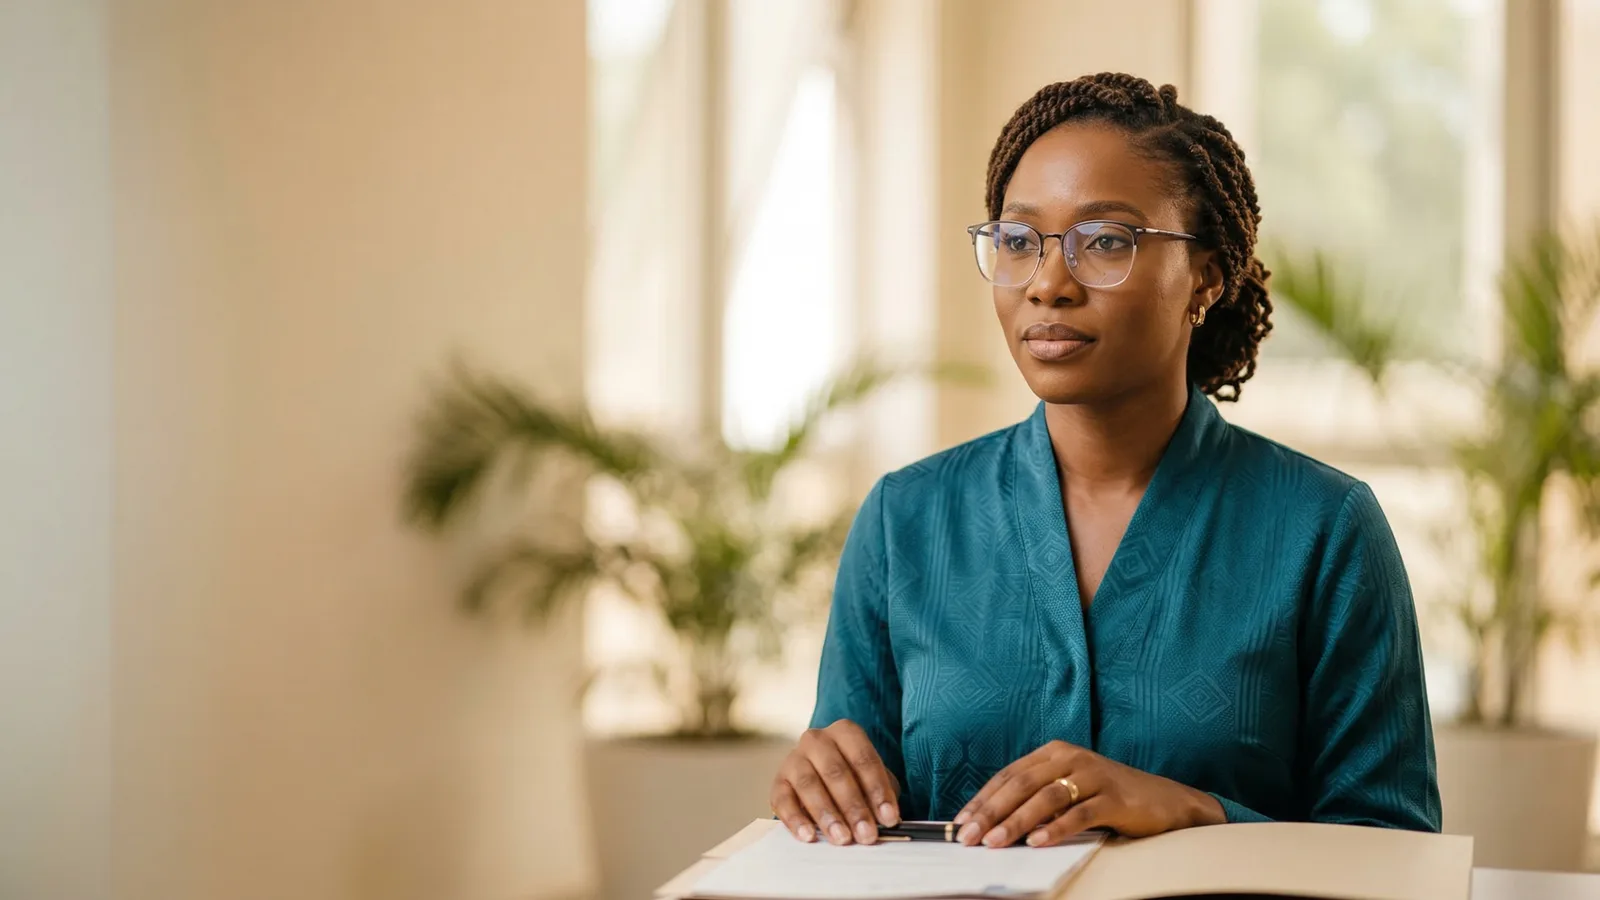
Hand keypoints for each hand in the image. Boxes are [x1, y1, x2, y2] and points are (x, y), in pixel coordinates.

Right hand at [770, 719, 900, 844]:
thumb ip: (879, 796)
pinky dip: (795, 819)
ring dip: (827, 814)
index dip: (878, 790)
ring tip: (841, 838)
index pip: (863, 759)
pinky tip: (809, 836)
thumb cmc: (853, 778)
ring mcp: (794, 758)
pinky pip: (783, 799)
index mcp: (845, 732)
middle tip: (866, 834)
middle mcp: (817, 740)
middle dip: (853, 806)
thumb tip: (885, 820)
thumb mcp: (870, 780)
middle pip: (835, 772)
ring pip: (808, 784)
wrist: (820, 778)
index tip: (889, 818)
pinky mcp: (778, 781)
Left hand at [952, 740, 1223, 847]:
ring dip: (1016, 822)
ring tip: (994, 842)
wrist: (1163, 801)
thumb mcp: (1068, 790)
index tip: (959, 822)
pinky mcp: (1114, 797)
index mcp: (1054, 752)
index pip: (1009, 774)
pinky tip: (1037, 842)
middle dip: (991, 811)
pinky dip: (1055, 828)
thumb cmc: (1107, 797)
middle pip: (1022, 784)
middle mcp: (1071, 757)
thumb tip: (992, 823)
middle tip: (968, 836)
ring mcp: (1094, 775)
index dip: (982, 798)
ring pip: (1046, 798)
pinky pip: (1079, 813)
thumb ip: (1035, 799)